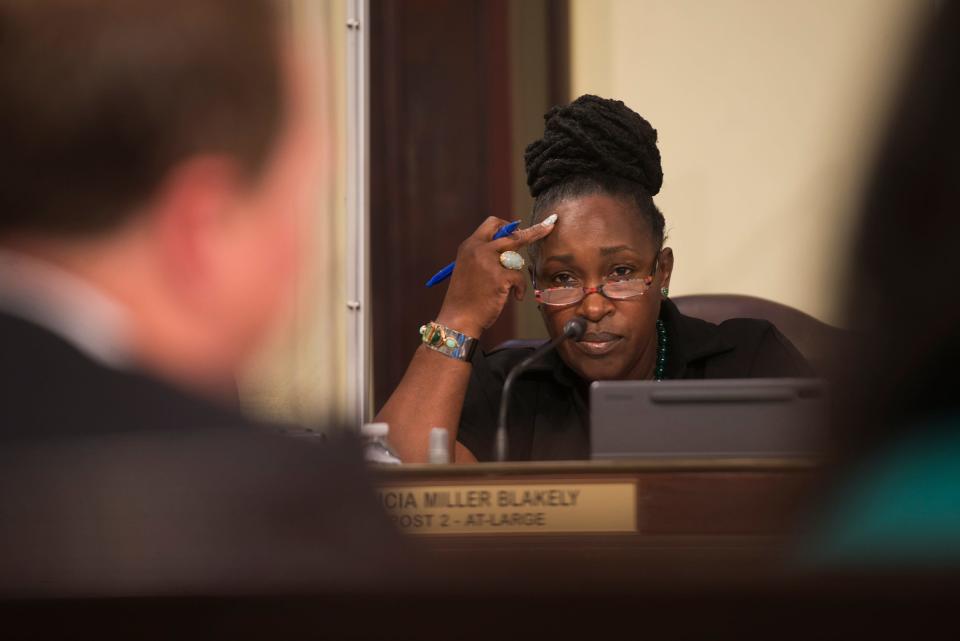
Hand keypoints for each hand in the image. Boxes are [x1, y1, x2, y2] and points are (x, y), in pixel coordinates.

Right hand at [436, 215, 556, 336]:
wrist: (459, 318)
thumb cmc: (466, 298)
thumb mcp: (470, 268)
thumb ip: (486, 255)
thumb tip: (513, 246)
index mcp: (470, 245)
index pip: (493, 223)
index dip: (508, 226)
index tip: (521, 228)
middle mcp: (478, 249)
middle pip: (513, 234)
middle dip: (534, 232)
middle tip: (548, 227)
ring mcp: (488, 261)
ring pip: (517, 260)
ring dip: (515, 274)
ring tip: (503, 289)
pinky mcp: (499, 277)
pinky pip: (520, 278)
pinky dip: (520, 289)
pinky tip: (514, 297)